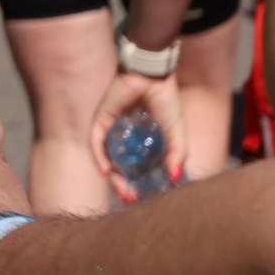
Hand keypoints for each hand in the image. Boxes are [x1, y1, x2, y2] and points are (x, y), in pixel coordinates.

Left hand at [88, 69, 185, 197]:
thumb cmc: (167, 102)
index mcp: (142, 141)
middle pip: (119, 166)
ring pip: (107, 157)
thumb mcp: (177, 133)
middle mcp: (125, 138)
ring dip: (113, 176)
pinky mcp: (101, 120)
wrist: (154, 77)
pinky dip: (99, 157)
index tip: (143, 197)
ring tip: (122, 189)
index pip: (136, 168)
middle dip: (123, 184)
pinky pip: (96, 142)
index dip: (139, 183)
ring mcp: (112, 130)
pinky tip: (106, 171)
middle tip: (130, 197)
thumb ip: (177, 155)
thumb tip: (174, 179)